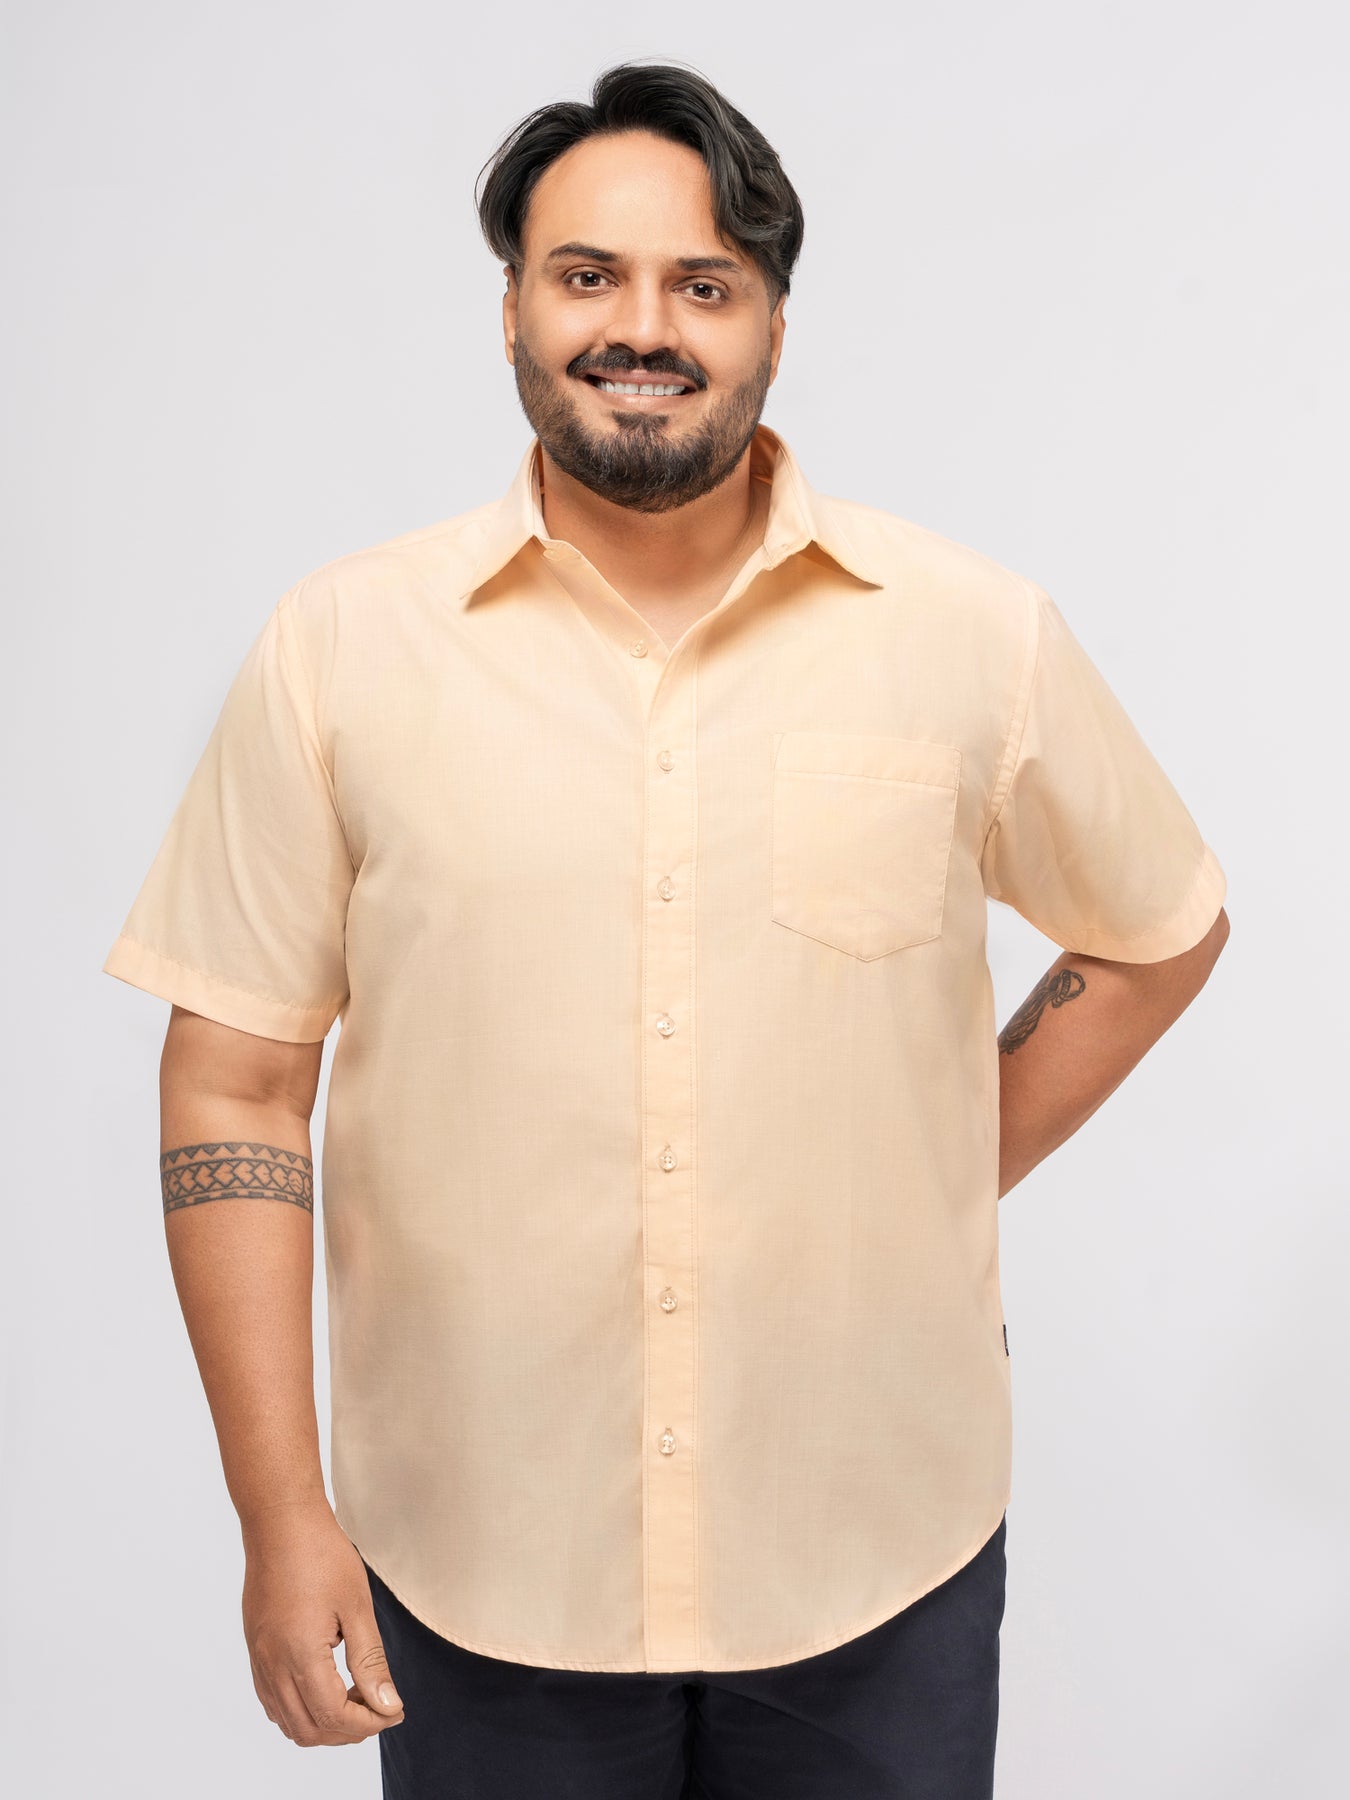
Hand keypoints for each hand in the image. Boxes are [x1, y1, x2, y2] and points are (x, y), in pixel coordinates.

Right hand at [241, 1498, 405, 1746]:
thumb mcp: (357, 1606)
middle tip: (380, 1707)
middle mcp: (273, 1665)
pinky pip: (273, 1701)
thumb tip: (387, 1705)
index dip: (369, 1723)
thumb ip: (370, 1661)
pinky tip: (327, 1688)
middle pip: (309, 1729)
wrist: (280, 1523)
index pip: (334, 1717)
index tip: (395, 1710)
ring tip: (357, 1698)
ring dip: (324, 1724)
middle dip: (349, 1730)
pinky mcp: (255, 1650)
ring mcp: (259, 1659)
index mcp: (300, 1655)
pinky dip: (301, 1710)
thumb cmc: (321, 1555)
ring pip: (288, 1721)